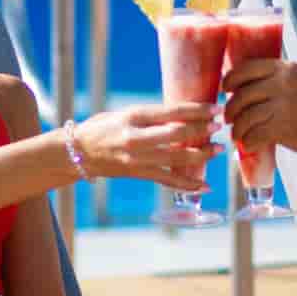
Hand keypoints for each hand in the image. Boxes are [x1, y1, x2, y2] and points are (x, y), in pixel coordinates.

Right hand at [73, 102, 220, 192]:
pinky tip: (206, 186)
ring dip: (201, 154)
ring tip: (218, 149)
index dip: (198, 111)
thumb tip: (184, 115)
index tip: (216, 109)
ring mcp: (138, 158)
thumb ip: (152, 116)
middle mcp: (136, 137)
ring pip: (177, 158)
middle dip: (202, 130)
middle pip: (178, 134)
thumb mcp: (125, 113)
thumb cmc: (101, 127)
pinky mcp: (138, 174)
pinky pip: (168, 180)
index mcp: (134, 116)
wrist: (76, 152)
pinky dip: (189, 185)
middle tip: (220, 127)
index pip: (173, 112)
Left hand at [223, 59, 296, 159]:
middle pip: (241, 95)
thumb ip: (277, 85)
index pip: (245, 68)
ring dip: (238, 130)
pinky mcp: (283, 127)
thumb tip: (249, 96)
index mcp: (284, 69)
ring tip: (239, 136)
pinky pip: (254, 135)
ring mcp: (281, 104)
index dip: (230, 80)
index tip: (226, 90)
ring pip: (245, 117)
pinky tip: (251, 145)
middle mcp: (280, 82)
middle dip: (231, 110)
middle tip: (230, 120)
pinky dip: (249, 142)